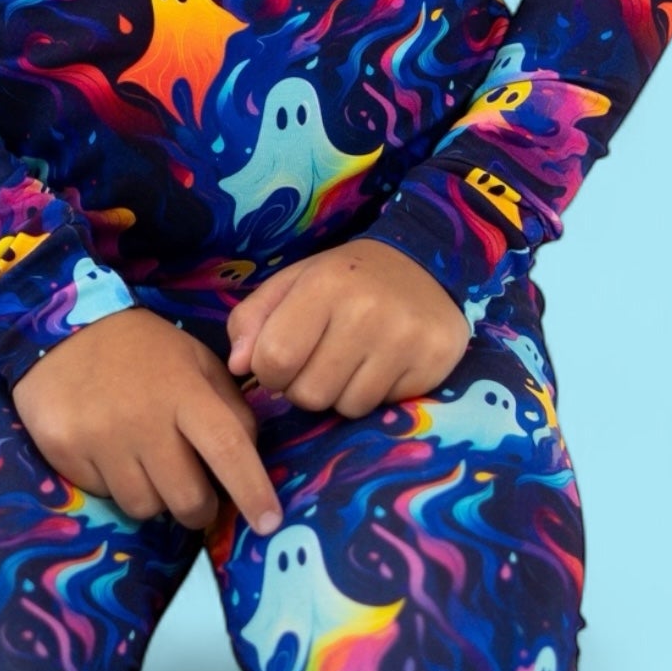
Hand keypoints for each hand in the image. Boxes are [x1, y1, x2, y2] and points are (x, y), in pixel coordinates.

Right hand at [9, 308, 281, 535]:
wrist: (64, 330)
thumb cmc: (144, 351)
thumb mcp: (196, 363)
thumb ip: (228, 409)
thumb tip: (250, 460)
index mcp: (184, 390)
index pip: (228, 447)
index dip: (252, 490)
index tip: (269, 522)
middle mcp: (143, 418)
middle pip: (187, 498)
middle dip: (199, 508)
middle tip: (194, 494)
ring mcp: (100, 437)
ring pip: (144, 508)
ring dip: (153, 497)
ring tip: (145, 463)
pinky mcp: (64, 450)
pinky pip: (103, 495)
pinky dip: (114, 484)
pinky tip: (108, 451)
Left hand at [224, 238, 469, 415]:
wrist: (423, 264)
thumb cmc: (345, 279)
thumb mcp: (292, 283)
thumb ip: (252, 320)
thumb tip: (238, 366)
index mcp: (323, 284)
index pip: (274, 359)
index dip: (269, 371)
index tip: (284, 359)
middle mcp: (366, 310)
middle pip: (309, 393)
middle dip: (304, 386)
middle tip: (321, 360)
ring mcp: (404, 337)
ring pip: (346, 407)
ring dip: (340, 393)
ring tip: (351, 362)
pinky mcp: (433, 360)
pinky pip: (383, 407)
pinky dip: (374, 394)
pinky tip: (382, 364)